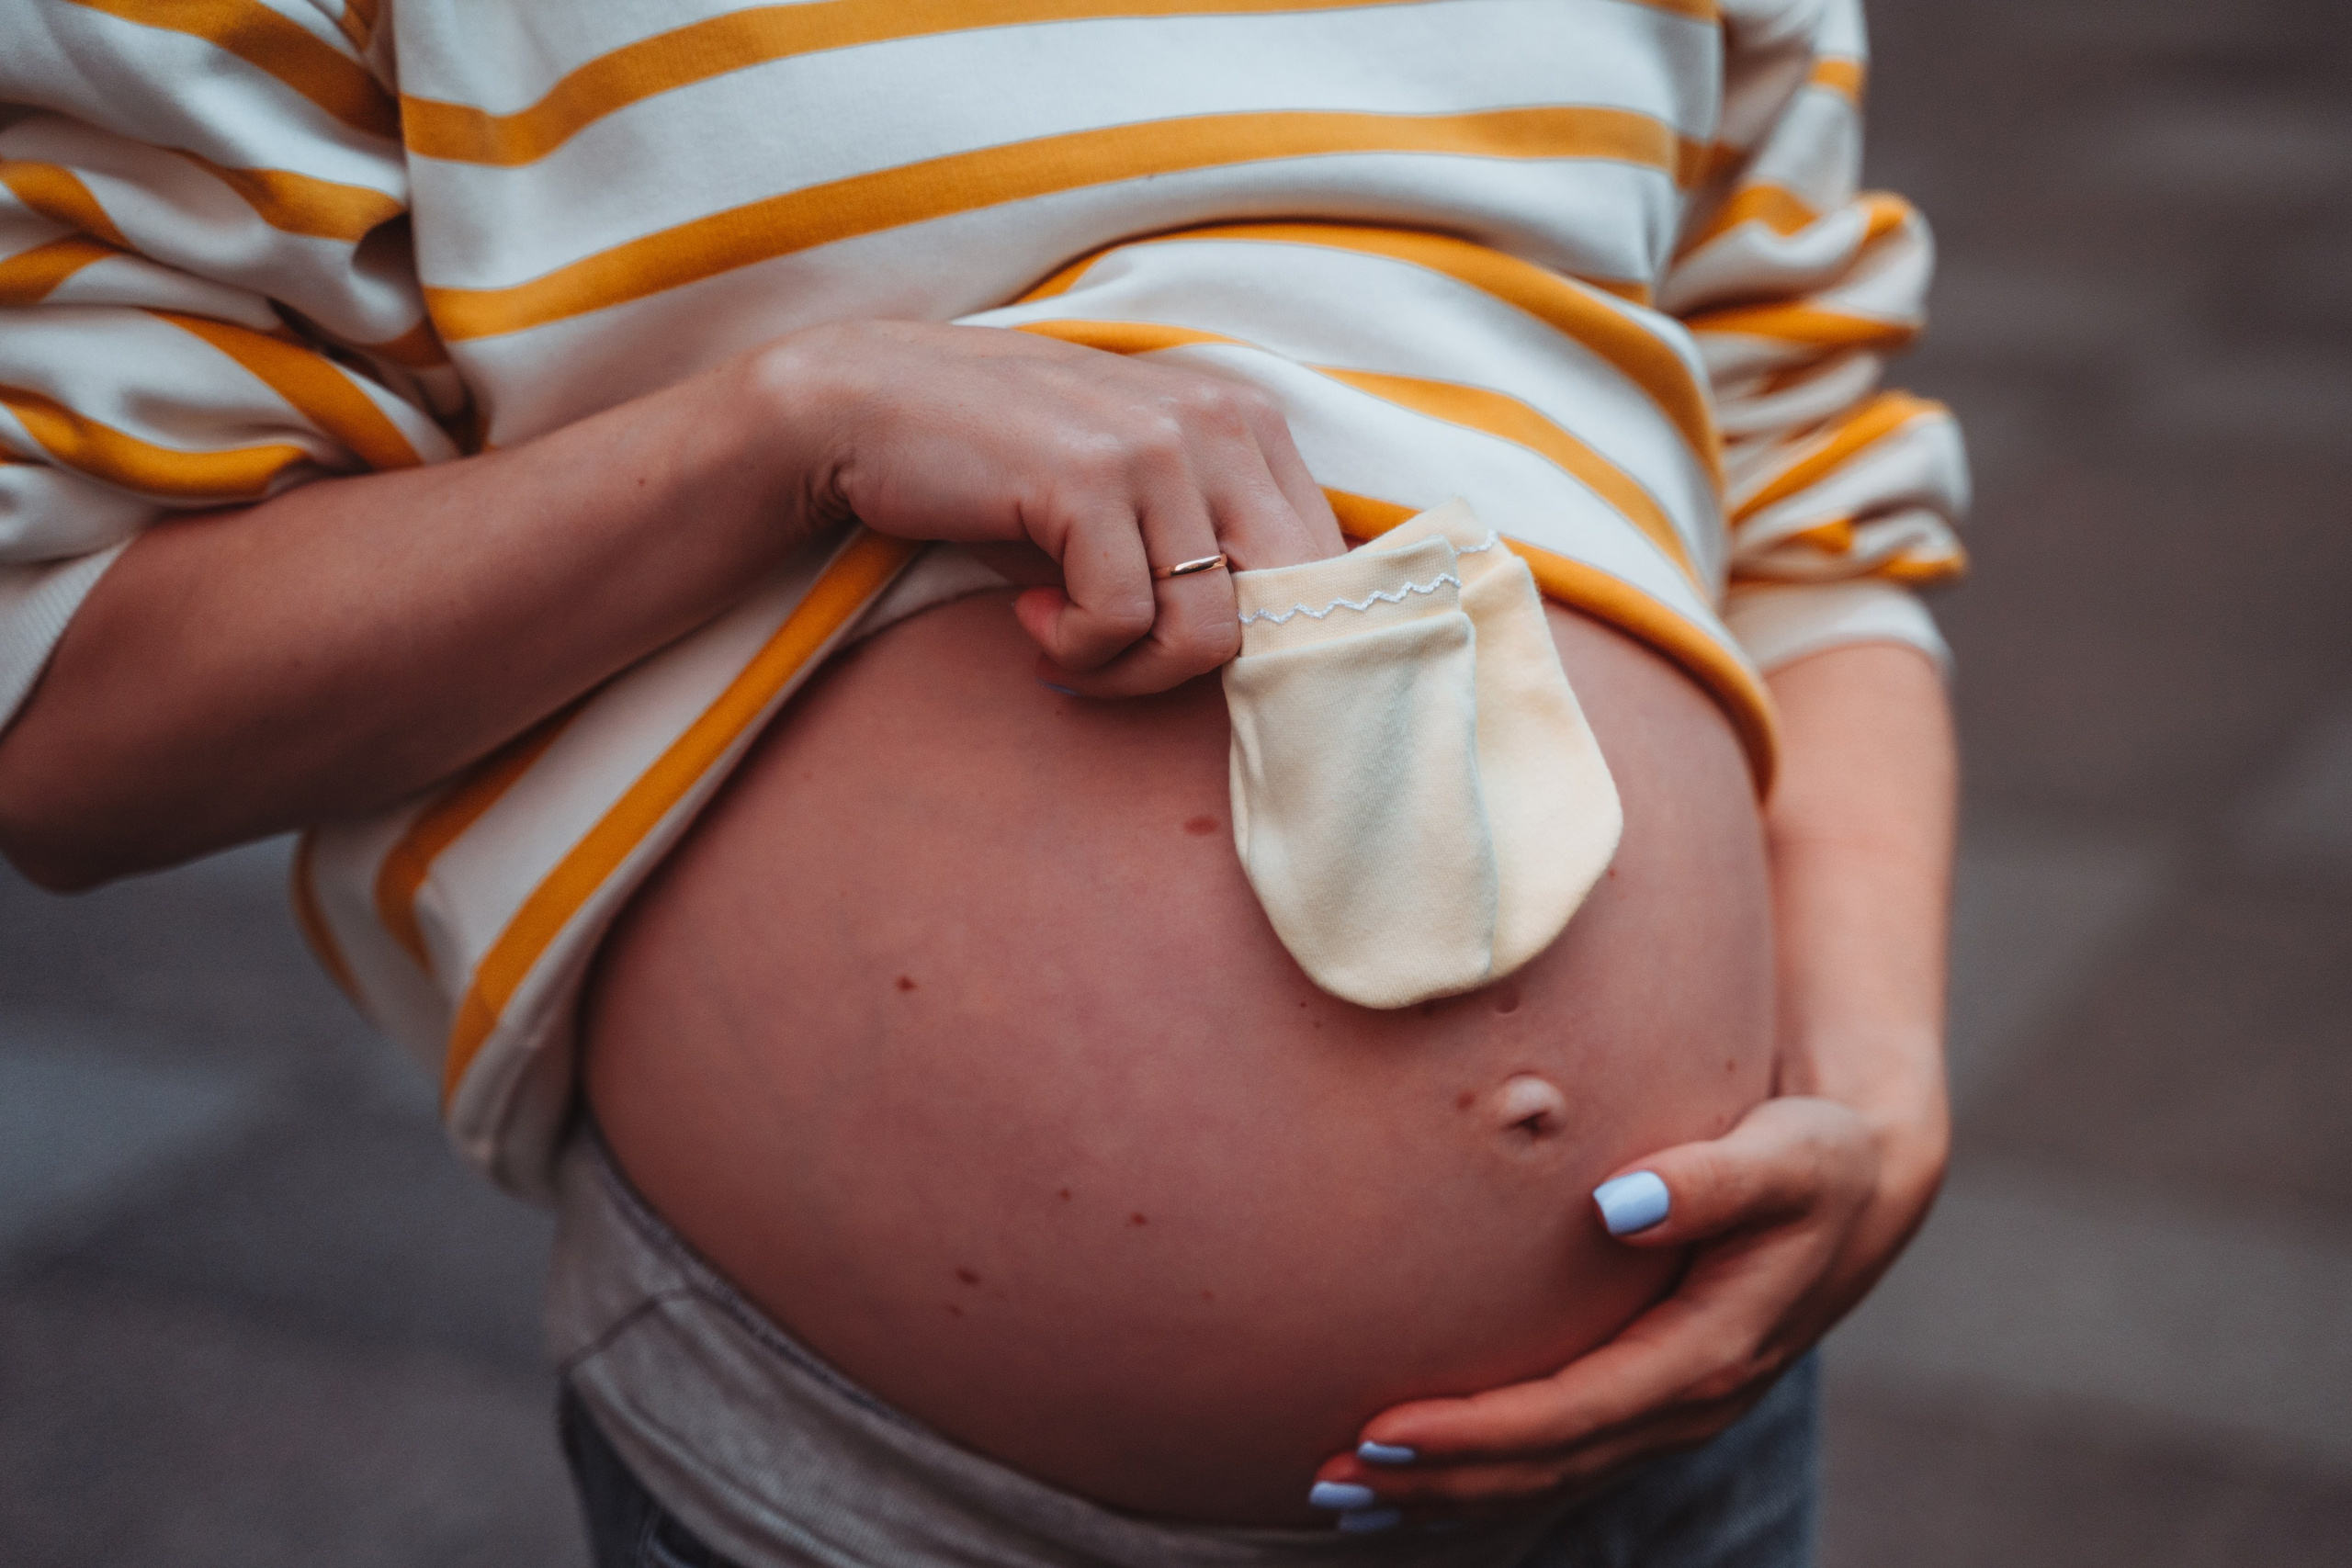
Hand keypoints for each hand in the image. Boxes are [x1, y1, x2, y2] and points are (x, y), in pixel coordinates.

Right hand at [756, 319, 1343, 694]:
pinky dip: (1078, 649)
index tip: (1180, 652)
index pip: (1324, 565)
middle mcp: (1220, 421)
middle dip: (1212, 666)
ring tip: (1067, 641)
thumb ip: (1211, 543)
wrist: (868, 406)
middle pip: (1289, 606)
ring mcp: (1159, 446)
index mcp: (1246, 420)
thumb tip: (1279, 652)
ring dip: (1131, 670)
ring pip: (1209, 632)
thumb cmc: (1006, 471)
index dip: (1270, 638)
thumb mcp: (1131, 495)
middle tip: (1131, 664)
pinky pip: (1123, 622)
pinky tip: (1031, 619)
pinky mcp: (1090, 479)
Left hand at [1308, 1086, 1945, 1522]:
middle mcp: (1686, 1402)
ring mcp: (1667, 1410)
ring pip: (1543, 1475)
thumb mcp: (1788, 1158)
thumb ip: (1712, 1180)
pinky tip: (1405, 1475)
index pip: (1572, 1413)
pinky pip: (1554, 1453)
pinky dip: (1477, 1472)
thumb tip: (1619, 1203)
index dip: (1479, 1431)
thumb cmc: (1818, 1158)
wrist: (1861, 1184)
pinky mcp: (1648, 1394)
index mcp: (1710, 1354)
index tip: (1385, 1425)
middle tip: (1328, 1474)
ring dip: (1441, 1490)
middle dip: (1435, 1479)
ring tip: (1337, 1491)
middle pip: (1544, 1465)